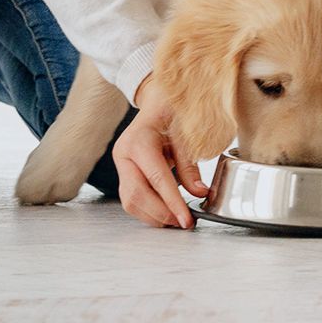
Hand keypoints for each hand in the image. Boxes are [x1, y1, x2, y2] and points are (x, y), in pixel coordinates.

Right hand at [113, 73, 208, 227]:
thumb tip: (199, 193)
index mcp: (139, 140)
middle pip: (136, 195)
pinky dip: (148, 209)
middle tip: (183, 223)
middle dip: (160, 214)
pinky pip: (132, 197)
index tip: (186, 219)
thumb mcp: (186, 133)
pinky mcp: (125, 171)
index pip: (156, 179)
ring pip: (130, 201)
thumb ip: (190, 165)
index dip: (172, 202)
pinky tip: (166, 212)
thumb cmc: (173, 109)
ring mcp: (121, 163)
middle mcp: (124, 153)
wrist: (158, 99)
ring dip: (153, 215)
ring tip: (176, 220)